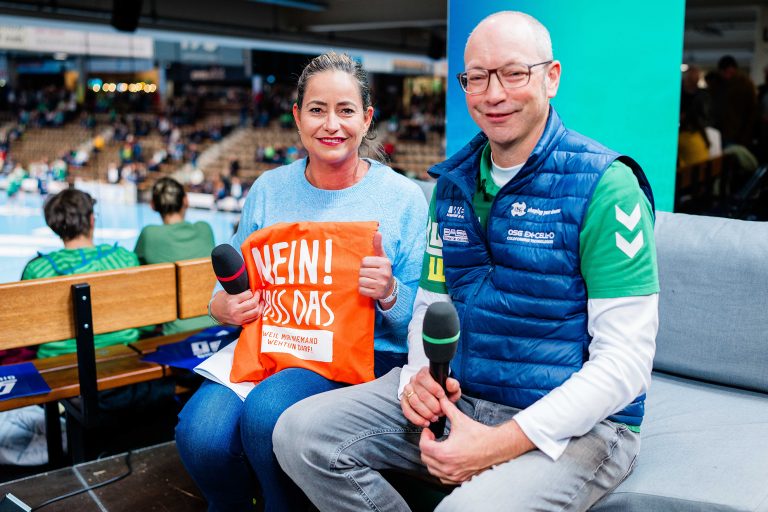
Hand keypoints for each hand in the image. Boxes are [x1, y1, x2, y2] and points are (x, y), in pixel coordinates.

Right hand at [210, 289, 263, 325]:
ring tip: (261, 301)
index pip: (248, 294)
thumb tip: (250, 287)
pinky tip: (259, 307)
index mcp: (232, 300)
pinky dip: (258, 312)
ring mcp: (238, 318)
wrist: (214, 312)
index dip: (252, 291)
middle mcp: (235, 310)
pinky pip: (253, 318)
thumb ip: (237, 290)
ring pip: (255, 312)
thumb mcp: (226, 292)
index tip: (253, 289)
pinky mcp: (240, 322)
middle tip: (258, 293)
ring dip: (260, 305)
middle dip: (257, 297)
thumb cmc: (221, 300)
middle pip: (253, 303)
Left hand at [359, 231, 394, 307]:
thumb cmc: (382, 270)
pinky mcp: (377, 294)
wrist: (389, 289)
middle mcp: (385, 273)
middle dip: (363, 273)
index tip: (370, 267)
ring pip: (360, 281)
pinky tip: (369, 288)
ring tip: (369, 281)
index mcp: (385, 263)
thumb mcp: (381, 258)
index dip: (364, 265)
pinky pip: (361, 290)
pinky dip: (363, 289)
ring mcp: (381, 285)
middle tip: (369, 275)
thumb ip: (378, 246)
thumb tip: (378, 232)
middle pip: (361, 271)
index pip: (364, 261)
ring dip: (362, 282)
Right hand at [401, 367, 460, 427]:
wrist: (436, 397)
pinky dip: (417, 419)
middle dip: (433, 405)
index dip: (433, 387)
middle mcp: (414, 380)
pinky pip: (407, 411)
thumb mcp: (451, 388)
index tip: (441, 396)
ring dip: (426, 413)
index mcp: (424, 373)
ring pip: (414, 402)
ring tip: (435, 417)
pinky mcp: (404, 402)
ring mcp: (408, 391)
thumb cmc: (443, 391)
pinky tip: (425, 422)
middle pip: (421, 393)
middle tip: (440, 411)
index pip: (424, 377)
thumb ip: (453, 385)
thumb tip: (449, 383)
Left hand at [419, 397, 535, 484]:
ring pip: (432, 469)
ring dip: (432, 459)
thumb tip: (440, 399)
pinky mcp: (460, 478)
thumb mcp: (461, 419)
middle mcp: (448, 467)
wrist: (496, 446)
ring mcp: (454, 475)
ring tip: (438, 448)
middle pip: (425, 458)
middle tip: (432, 438)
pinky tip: (445, 460)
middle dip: (427, 446)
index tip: (429, 431)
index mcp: (445, 453)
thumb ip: (448, 408)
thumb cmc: (480, 434)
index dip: (424, 436)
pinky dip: (440, 470)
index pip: (424, 446)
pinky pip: (442, 477)